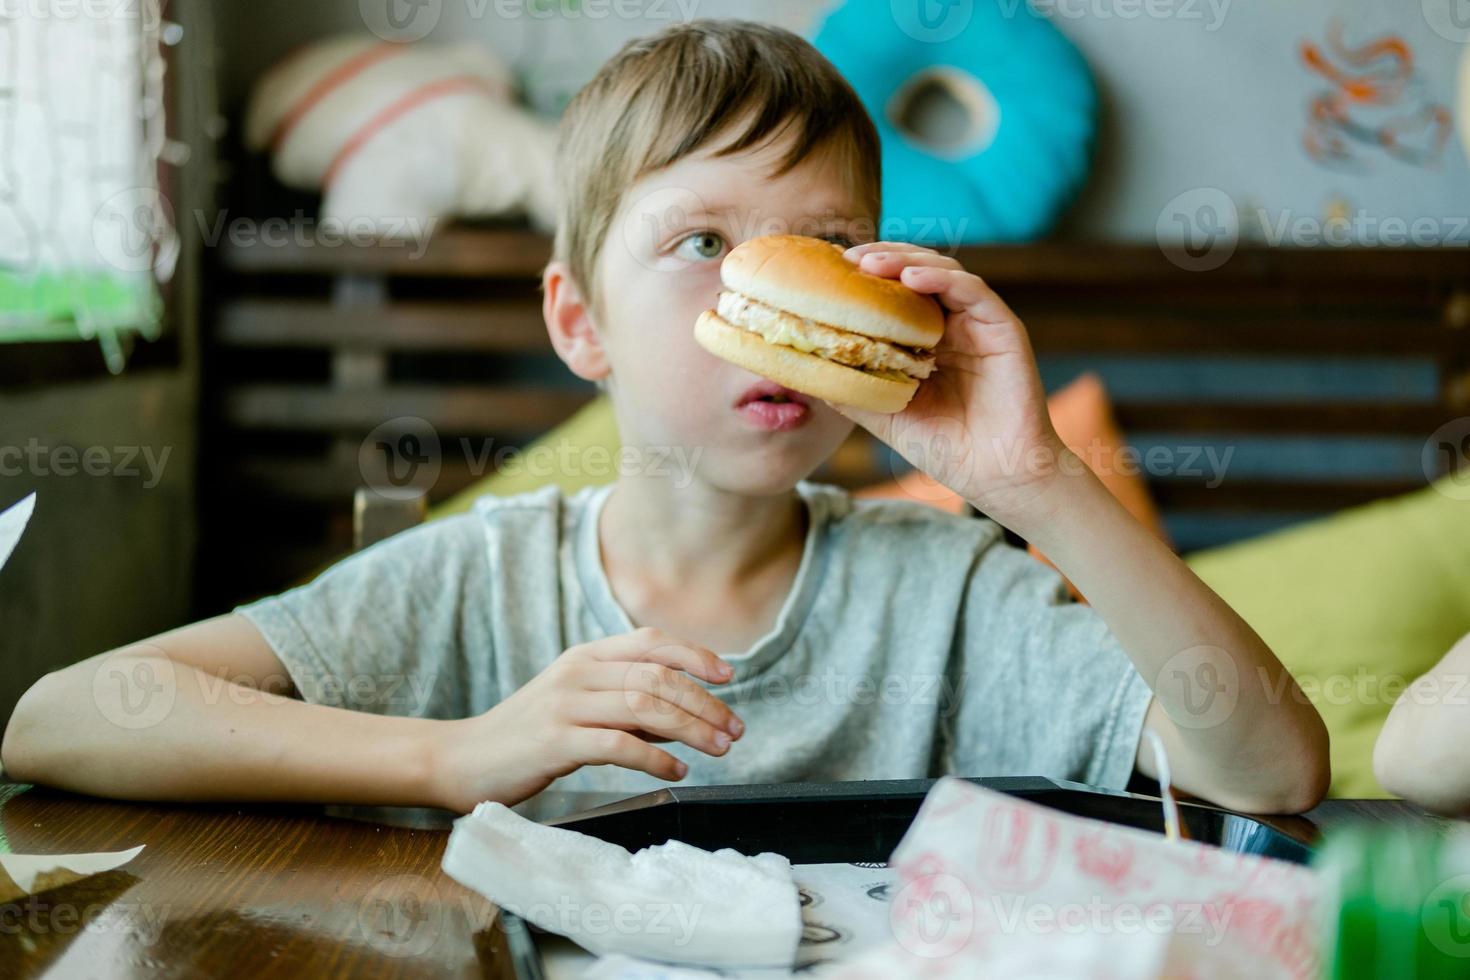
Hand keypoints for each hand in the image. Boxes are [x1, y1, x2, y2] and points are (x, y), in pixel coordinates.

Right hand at [429, 627, 743, 812]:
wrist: (460, 759)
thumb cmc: (524, 736)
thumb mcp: (574, 702)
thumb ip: (622, 700)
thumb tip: (681, 712)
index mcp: (584, 656)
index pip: (650, 641)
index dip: (695, 654)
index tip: (728, 676)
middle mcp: (577, 672)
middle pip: (657, 675)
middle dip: (704, 701)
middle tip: (734, 729)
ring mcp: (564, 704)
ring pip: (644, 704)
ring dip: (691, 727)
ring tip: (718, 748)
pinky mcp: (554, 741)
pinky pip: (618, 744)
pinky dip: (655, 757)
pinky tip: (676, 770)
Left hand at [835, 242, 1067, 521]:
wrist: (997, 476)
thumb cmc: (947, 450)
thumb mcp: (886, 417)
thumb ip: (854, 392)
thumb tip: (806, 374)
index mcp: (927, 341)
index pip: (895, 294)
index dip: (867, 278)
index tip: (831, 272)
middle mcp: (953, 326)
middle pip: (917, 272)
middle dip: (882, 259)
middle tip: (848, 259)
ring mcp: (978, 324)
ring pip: (943, 272)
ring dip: (906, 260)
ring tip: (872, 263)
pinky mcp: (1003, 328)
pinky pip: (972, 290)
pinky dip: (941, 278)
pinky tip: (912, 278)